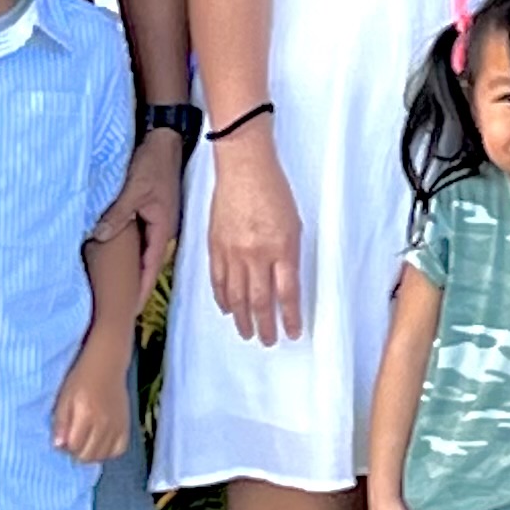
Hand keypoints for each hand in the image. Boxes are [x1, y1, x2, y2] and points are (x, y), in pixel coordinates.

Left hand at [51, 353, 128, 463]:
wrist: (106, 366)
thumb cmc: (80, 380)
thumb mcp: (63, 398)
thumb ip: (60, 423)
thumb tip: (58, 446)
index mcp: (86, 415)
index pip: (74, 446)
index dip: (65, 447)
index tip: (63, 439)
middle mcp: (104, 423)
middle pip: (88, 455)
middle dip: (76, 453)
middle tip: (73, 441)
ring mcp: (117, 426)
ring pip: (103, 455)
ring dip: (91, 454)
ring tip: (85, 443)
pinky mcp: (126, 426)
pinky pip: (119, 450)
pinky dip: (108, 452)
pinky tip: (100, 444)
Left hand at [103, 126, 186, 298]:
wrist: (163, 139)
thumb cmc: (152, 163)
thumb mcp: (133, 190)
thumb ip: (117, 215)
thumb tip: (98, 237)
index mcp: (162, 228)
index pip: (150, 267)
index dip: (140, 289)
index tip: (131, 310)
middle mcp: (162, 228)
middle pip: (148, 262)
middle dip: (136, 284)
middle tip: (120, 304)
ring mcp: (158, 219)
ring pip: (143, 249)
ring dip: (132, 266)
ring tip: (116, 285)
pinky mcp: (151, 209)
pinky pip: (140, 236)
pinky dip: (129, 248)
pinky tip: (116, 251)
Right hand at [205, 124, 306, 344]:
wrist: (244, 168)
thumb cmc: (274, 192)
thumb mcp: (294, 225)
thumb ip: (289, 256)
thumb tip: (285, 284)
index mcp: (282, 249)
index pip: (288, 294)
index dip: (291, 318)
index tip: (293, 333)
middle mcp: (256, 255)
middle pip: (261, 301)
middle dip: (265, 326)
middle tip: (268, 341)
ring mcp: (233, 252)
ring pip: (237, 296)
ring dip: (243, 319)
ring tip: (248, 334)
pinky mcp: (215, 246)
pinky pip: (218, 280)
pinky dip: (223, 299)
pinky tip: (228, 310)